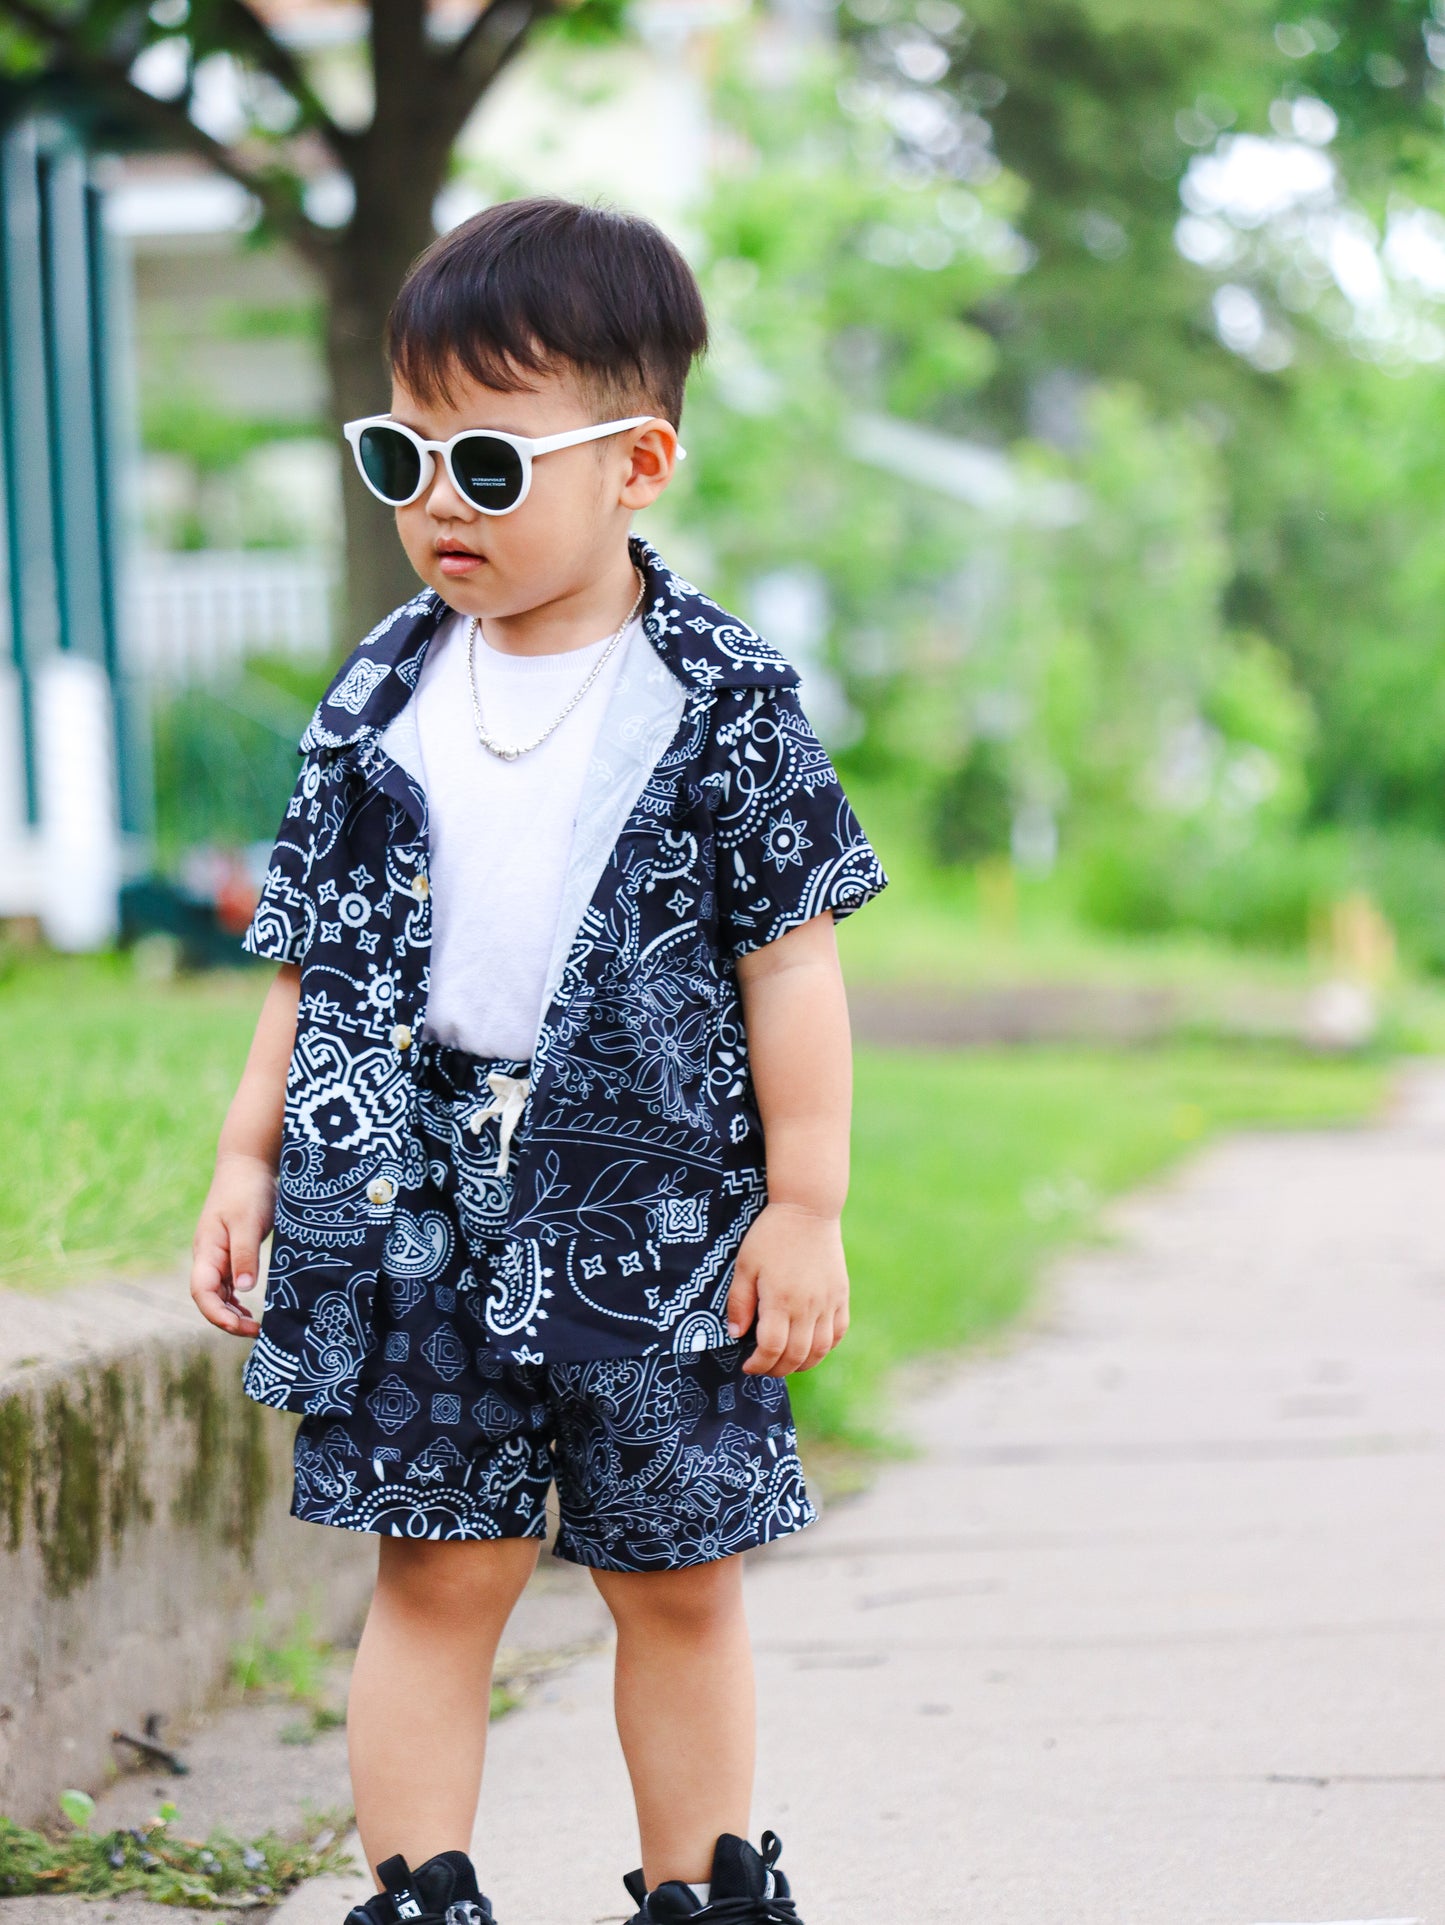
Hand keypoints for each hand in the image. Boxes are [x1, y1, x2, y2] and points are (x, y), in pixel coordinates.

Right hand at [190, 1152, 276, 1338]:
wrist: (248, 1164)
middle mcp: (208, 1257)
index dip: (216, 1313)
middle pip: (209, 1298)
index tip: (238, 1326)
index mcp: (207, 1250)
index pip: (201, 1291)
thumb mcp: (248, 1222)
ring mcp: (219, 1255)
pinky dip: (238, 1300)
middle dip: (227, 1319)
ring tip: (256, 1328)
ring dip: (233, 1312)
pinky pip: (230, 1284)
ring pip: (219, 1294)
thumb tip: (243, 1289)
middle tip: (255, 1332)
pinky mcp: (232, 1252)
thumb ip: (245, 1254)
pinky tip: (251, 1310)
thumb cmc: (247, 1190)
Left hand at [727, 1201, 849, 1376]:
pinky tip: (811, 1346)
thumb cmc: (770, 1235)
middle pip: (796, 1356)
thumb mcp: (745, 1265)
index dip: (758, 1364)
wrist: (807, 1208)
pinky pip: (838, 1332)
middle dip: (777, 1369)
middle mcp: (808, 1306)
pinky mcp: (841, 1295)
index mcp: (781, 1300)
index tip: (747, 1365)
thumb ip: (739, 1302)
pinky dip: (826, 1347)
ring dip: (802, 1364)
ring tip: (786, 1362)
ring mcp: (828, 1302)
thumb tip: (736, 1335)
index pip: (772, 1349)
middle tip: (763, 1367)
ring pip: (820, 1349)